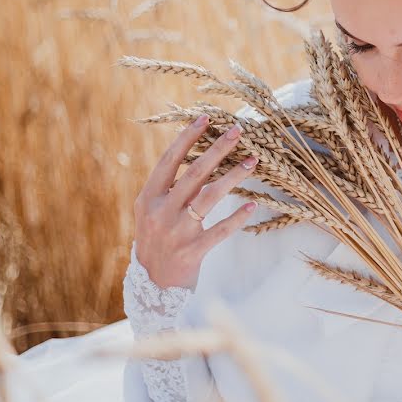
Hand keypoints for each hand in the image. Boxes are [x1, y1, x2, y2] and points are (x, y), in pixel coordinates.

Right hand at [133, 114, 258, 288]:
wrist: (152, 284)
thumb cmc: (156, 239)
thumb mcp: (151, 211)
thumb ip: (168, 187)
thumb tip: (197, 155)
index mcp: (148, 197)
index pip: (169, 161)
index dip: (187, 137)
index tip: (207, 118)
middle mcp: (160, 212)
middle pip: (193, 174)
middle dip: (217, 149)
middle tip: (239, 131)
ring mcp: (176, 233)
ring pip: (209, 198)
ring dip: (233, 176)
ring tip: (253, 160)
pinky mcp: (192, 252)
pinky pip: (219, 231)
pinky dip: (237, 217)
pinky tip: (253, 204)